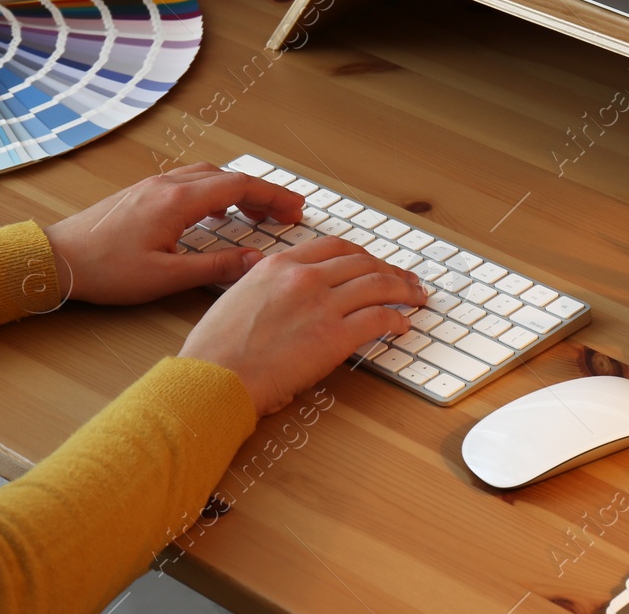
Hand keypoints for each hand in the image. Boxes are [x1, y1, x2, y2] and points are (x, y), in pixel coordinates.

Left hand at [42, 163, 305, 306]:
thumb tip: (257, 261)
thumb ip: (216, 266)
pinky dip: (214, 191)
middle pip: (228, 177)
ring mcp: (153, 185)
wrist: (53, 259)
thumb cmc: (105, 271)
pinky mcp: (141, 193)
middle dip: (262, 193)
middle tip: (284, 214)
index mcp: (178, 201)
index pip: (240, 187)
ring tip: (254, 215)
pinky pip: (190, 181)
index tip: (296, 210)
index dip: (274, 197)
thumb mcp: (166, 277)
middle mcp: (168, 184)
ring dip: (237, 190)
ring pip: (208, 175)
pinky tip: (213, 214)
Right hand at [180, 236, 429, 414]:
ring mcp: (321, 304)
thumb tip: (279, 286)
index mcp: (278, 265)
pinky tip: (402, 325)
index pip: (333, 247)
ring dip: (403, 290)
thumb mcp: (238, 298)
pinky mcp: (334, 336)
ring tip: (416, 297)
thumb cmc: (216, 351)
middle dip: (389, 269)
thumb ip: (266, 285)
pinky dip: (397, 319)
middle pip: (362, 262)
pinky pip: (379, 318)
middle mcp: (303, 277)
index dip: (361, 255)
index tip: (373, 263)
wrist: (213, 380)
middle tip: (404, 279)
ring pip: (378, 285)